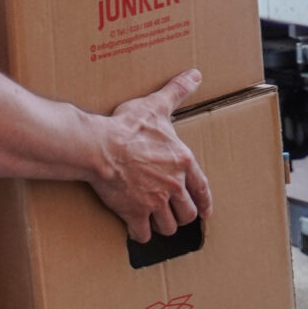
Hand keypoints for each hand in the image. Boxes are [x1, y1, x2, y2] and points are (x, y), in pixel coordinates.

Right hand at [90, 68, 212, 242]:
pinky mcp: (135, 213)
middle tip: (173, 214)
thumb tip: (194, 74)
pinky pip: (143, 233)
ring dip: (162, 225)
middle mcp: (173, 186)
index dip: (205, 203)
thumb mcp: (157, 106)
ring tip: (155, 222)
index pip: (202, 189)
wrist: (102, 147)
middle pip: (187, 213)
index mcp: (183, 162)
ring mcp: (155, 202)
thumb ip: (177, 91)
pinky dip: (140, 234)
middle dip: (181, 215)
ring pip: (168, 226)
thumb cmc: (128, 126)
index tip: (205, 212)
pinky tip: (136, 230)